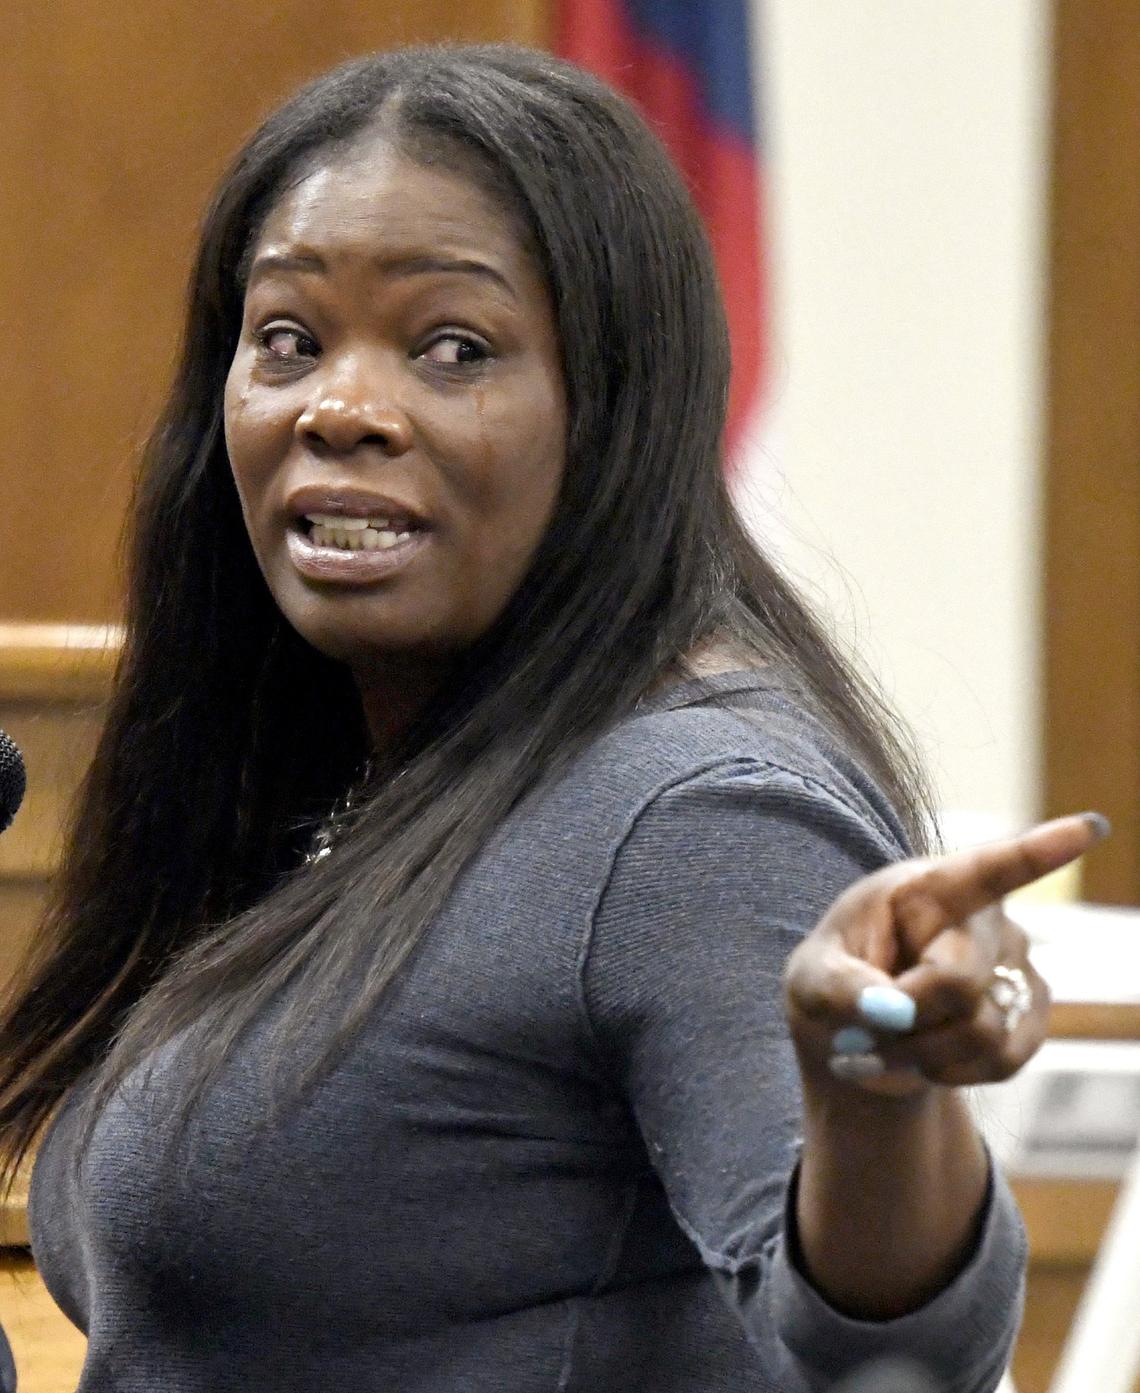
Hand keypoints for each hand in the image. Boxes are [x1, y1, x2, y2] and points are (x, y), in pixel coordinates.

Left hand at [784, 812, 1109, 1096]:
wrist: (857, 1036)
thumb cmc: (834, 985)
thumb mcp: (810, 981)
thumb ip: (840, 990)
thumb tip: (891, 1011)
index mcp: (926, 889)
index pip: (986, 869)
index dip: (1040, 850)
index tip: (1088, 828)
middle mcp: (982, 919)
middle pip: (956, 982)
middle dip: (903, 1020)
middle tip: (862, 1031)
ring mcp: (1014, 964)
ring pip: (982, 1030)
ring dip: (922, 1054)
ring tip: (887, 1045)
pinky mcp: (1028, 1011)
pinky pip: (1003, 1060)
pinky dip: (951, 1072)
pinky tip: (924, 1058)